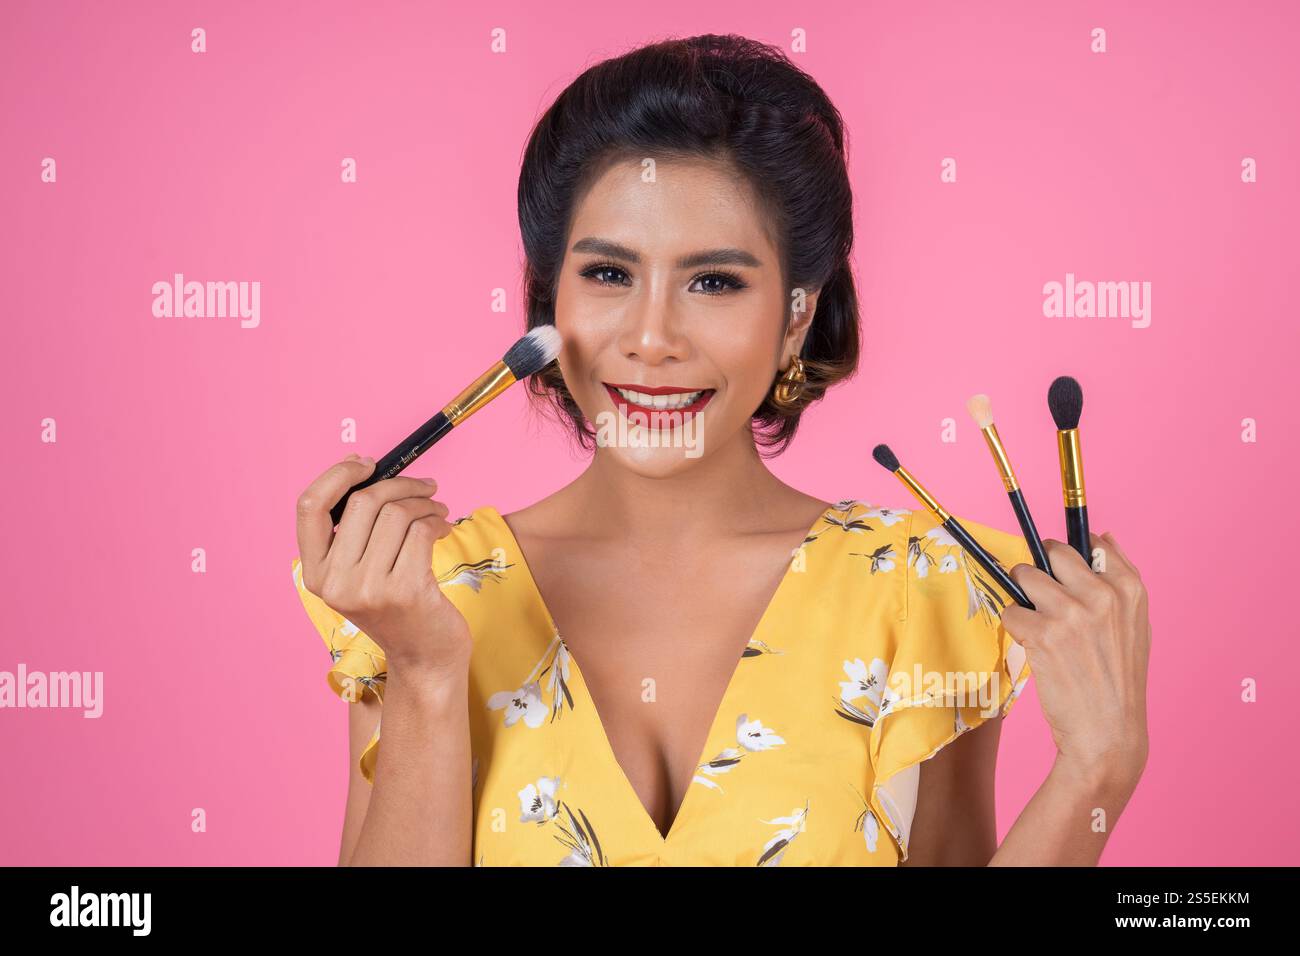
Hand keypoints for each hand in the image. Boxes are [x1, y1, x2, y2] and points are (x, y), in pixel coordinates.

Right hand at [295, 454, 470, 674]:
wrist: (426, 658)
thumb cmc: (398, 606)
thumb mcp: (360, 573)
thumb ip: (355, 532)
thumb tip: (365, 470)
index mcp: (314, 573)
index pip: (309, 507)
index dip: (337, 475)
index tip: (367, 463)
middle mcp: (334, 583)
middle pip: (362, 502)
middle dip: (400, 484)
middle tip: (425, 487)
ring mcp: (368, 589)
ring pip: (396, 513)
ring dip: (424, 503)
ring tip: (438, 511)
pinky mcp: (405, 591)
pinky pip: (421, 531)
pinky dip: (437, 521)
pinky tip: (444, 529)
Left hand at [1001, 533, 1150, 791]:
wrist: (1108, 732)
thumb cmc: (1119, 678)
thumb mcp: (1136, 625)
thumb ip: (1119, 578)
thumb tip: (1104, 535)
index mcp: (1129, 589)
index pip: (1091, 543)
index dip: (1069, 557)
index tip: (1061, 569)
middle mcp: (1102, 594)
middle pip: (1051, 553)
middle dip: (1040, 572)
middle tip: (1044, 601)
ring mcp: (1071, 613)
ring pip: (1025, 577)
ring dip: (1023, 599)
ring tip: (1040, 626)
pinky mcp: (1043, 634)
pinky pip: (1011, 612)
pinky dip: (1016, 629)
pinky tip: (1035, 649)